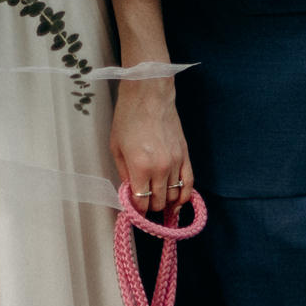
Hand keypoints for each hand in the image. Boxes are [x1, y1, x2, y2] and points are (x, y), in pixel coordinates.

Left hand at [111, 81, 191, 215]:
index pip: (141, 202)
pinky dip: (185, 195)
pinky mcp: (185, 155)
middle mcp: (160, 168)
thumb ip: (124, 174)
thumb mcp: (116, 147)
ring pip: (174, 195)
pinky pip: (189, 183)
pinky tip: (178, 201)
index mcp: (140, 167)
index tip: (134, 209)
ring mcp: (176, 162)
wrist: (149, 96)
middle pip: (159, 202)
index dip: (137, 210)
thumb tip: (131, 192)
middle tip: (144, 205)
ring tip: (159, 202)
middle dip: (150, 207)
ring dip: (166, 202)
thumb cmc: (128, 118)